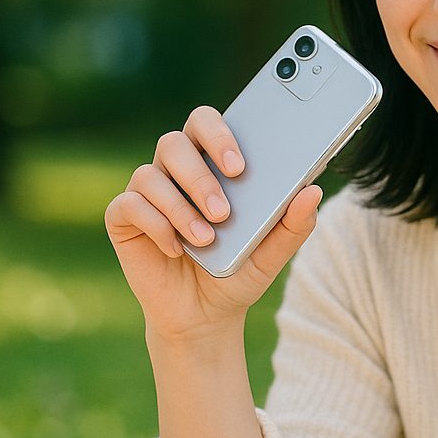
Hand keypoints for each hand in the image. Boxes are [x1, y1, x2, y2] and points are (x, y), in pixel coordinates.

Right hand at [104, 105, 323, 340]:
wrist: (206, 314)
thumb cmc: (239, 271)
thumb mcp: (274, 252)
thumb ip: (295, 222)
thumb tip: (313, 191)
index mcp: (211, 162)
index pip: (206, 123)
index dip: (219, 134)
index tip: (240, 167)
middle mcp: (175, 169)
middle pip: (173, 141)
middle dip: (199, 173)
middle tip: (224, 209)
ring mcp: (147, 192)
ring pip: (150, 174)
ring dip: (181, 207)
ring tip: (207, 239)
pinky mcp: (124, 218)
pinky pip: (129, 205)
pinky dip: (156, 225)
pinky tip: (177, 249)